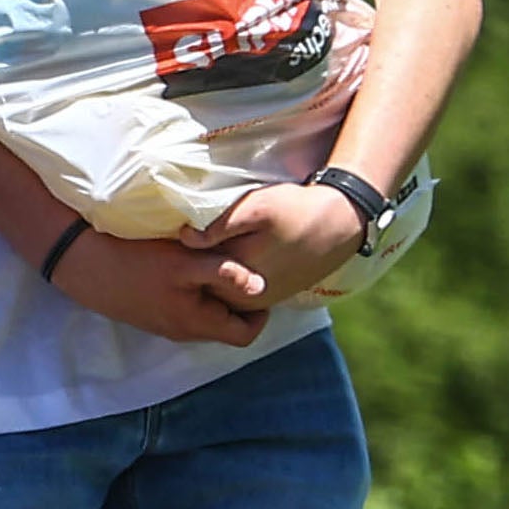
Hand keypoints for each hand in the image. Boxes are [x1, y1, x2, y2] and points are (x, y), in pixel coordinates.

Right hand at [50, 221, 269, 342]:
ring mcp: (163, 325)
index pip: (245, 334)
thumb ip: (224, 273)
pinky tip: (184, 271)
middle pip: (225, 327)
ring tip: (214, 268)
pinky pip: (183, 311)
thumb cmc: (135, 261)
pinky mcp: (148, 315)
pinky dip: (193, 295)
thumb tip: (262, 286)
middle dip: (237, 302)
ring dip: (214, 298)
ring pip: (204, 318)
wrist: (82, 263)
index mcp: (196, 323)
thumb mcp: (184, 262)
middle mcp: (182, 332)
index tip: (260, 282)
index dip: (260, 312)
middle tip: (240, 271)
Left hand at [186, 181, 371, 305]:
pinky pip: (238, 291)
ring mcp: (262, 299)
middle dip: (189, 268)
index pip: (192, 274)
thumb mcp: (255, 208)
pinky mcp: (272, 295)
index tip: (166, 239)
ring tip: (201, 247)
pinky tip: (226, 253)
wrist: (342, 221)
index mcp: (239, 277)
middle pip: (203, 285)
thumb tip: (184, 237)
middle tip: (173, 244)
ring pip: (220, 291)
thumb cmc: (295, 209)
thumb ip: (218, 226)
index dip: (176, 257)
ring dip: (207, 273)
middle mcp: (249, 296)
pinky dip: (226, 277)